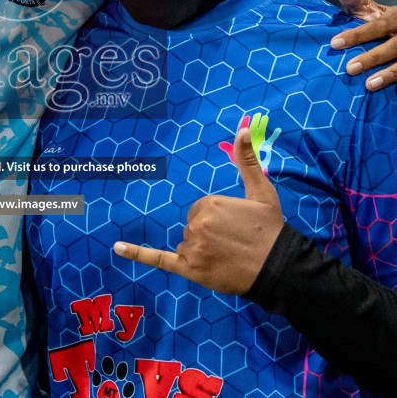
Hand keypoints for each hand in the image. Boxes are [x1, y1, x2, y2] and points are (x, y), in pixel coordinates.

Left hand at [114, 118, 284, 294]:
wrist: (279, 269)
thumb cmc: (271, 229)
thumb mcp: (262, 191)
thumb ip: (247, 160)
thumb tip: (243, 128)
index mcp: (210, 204)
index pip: (201, 209)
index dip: (219, 219)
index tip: (237, 227)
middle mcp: (198, 225)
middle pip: (193, 226)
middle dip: (210, 234)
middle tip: (235, 243)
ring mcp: (193, 249)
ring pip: (186, 244)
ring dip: (201, 250)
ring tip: (228, 256)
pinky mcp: (190, 270)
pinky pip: (158, 258)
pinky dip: (137, 253)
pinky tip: (117, 248)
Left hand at [331, 0, 396, 93]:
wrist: (396, 45)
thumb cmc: (375, 26)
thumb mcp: (365, 12)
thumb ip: (355, 1)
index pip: (379, 25)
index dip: (357, 34)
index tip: (335, 43)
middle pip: (396, 45)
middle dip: (372, 58)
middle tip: (350, 69)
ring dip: (390, 74)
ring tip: (369, 85)